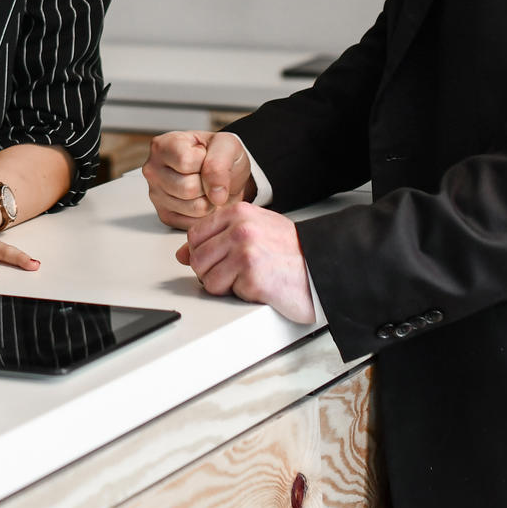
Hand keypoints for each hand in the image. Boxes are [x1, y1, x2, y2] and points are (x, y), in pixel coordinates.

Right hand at [144, 129, 252, 229]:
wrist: (223, 172)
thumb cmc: (219, 155)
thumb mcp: (227, 146)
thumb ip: (220, 164)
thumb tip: (215, 195)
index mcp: (162, 146)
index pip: (185, 162)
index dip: (206, 163)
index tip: (207, 157)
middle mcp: (152, 170)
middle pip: (188, 188)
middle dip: (208, 185)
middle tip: (209, 177)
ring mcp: (156, 195)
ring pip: (194, 207)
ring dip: (210, 200)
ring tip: (207, 187)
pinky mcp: (165, 216)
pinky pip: (194, 223)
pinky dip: (207, 214)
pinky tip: (204, 199)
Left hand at [176, 203, 315, 323]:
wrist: (324, 265)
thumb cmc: (292, 250)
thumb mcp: (254, 230)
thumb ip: (218, 236)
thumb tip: (183, 253)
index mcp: (239, 213)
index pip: (195, 236)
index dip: (204, 254)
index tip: (221, 259)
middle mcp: (240, 229)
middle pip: (197, 259)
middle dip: (212, 272)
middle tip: (237, 274)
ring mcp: (245, 252)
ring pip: (207, 278)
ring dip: (225, 286)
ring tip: (249, 279)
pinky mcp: (252, 277)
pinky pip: (225, 292)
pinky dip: (240, 294)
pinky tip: (259, 286)